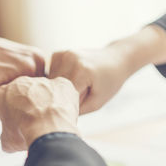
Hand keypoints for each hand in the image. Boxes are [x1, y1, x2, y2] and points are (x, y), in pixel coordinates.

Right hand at [0, 28, 45, 119]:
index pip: (41, 99)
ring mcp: (12, 74)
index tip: (9, 86)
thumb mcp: (18, 63)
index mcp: (39, 61)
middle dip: (10, 105)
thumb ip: (32, 84)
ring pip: (10, 112)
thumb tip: (35, 114)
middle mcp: (30, 66)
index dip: (23, 101)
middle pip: (26, 108)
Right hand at [0, 76, 78, 152]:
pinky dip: (63, 100)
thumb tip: (9, 140)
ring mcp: (42, 81)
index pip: (6, 101)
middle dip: (29, 105)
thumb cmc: (25, 133)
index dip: (13, 114)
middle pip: (25, 93)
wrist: (46, 130)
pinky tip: (62, 113)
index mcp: (3, 94)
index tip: (19, 125)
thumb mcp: (7, 141)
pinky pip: (62, 90)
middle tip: (35, 123)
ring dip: (46, 102)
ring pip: (44, 90)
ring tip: (50, 121)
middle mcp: (21, 83)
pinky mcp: (61, 83)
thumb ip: (6, 134)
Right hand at [49, 26, 165, 113]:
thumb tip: (56, 113)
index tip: (79, 105)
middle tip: (80, 95)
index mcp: (81, 71)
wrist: (116, 59)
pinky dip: (56, 78)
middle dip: (62, 96)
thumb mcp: (96, 103)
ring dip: (58, 87)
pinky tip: (70, 78)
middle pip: (54, 88)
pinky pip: (49, 72)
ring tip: (76, 86)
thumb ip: (76, 109)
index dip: (69, 104)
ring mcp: (63, 54)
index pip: (63, 96)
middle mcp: (69, 59)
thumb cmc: (109, 83)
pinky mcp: (59, 53)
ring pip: (49, 81)